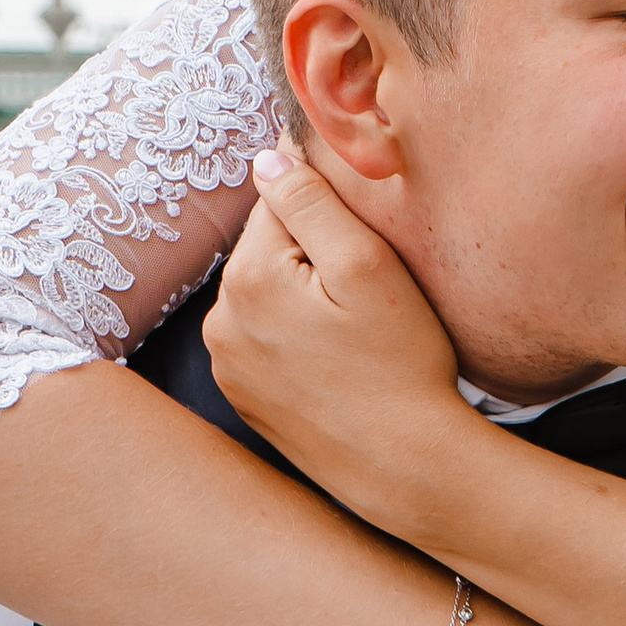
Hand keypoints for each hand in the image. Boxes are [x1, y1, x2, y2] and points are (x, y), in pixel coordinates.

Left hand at [205, 150, 464, 518]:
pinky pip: (264, 337)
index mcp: (248, 280)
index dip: (328, 208)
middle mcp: (221, 321)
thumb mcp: (367, 267)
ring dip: (302, 293)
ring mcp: (228, 364)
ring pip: (265, 293)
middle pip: (268, 248)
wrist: (405, 467)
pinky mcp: (244, 396)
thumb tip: (269, 158)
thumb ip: (312, 202)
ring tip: (357, 328)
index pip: (278, 200)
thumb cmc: (400, 365)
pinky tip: (338, 358)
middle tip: (370, 290)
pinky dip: (295, 334)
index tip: (365, 233)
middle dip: (313, 252)